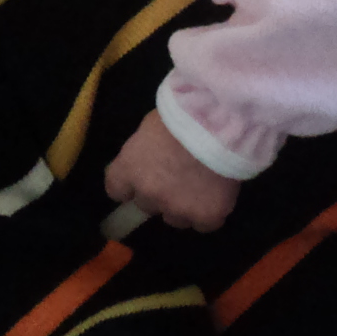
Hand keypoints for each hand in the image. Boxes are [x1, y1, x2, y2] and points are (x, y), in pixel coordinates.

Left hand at [106, 114, 241, 231]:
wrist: (220, 123)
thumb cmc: (184, 112)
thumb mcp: (151, 125)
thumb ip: (144, 150)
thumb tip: (149, 159)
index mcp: (129, 169)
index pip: (116, 190)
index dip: (129, 185)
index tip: (140, 178)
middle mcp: (148, 194)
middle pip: (147, 204)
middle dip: (159, 193)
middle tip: (176, 175)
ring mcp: (178, 209)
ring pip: (175, 218)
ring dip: (182, 206)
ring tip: (200, 185)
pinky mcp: (206, 217)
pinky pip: (204, 223)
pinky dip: (208, 213)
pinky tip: (217, 196)